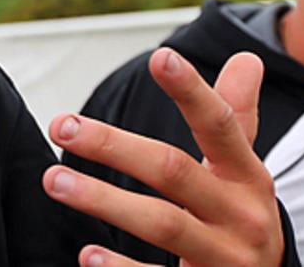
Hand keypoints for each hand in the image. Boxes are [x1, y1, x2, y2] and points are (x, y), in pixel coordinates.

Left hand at [42, 48, 282, 265]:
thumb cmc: (240, 217)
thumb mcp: (245, 170)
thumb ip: (236, 115)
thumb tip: (245, 57)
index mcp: (248, 177)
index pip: (220, 125)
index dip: (192, 92)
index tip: (161, 57)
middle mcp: (241, 216)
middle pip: (173, 171)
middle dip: (114, 146)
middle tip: (62, 125)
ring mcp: (223, 258)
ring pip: (162, 224)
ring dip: (104, 200)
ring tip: (54, 179)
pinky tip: (87, 254)